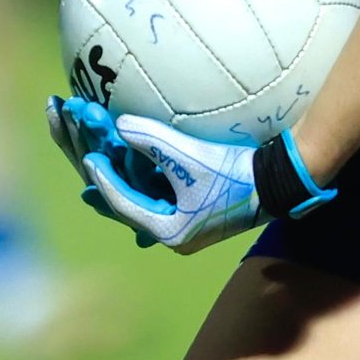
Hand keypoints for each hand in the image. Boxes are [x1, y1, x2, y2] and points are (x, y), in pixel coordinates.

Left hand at [74, 110, 265, 254]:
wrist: (277, 181)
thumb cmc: (233, 173)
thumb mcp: (189, 156)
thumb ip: (151, 141)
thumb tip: (117, 128)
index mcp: (171, 230)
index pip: (125, 204)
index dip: (104, 179)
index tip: (89, 157)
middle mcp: (173, 232)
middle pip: (127, 206)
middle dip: (104, 183)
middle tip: (82, 165)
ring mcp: (183, 222)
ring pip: (139, 201)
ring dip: (118, 180)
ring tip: (93, 167)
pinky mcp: (192, 209)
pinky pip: (154, 196)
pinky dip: (138, 180)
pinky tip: (127, 168)